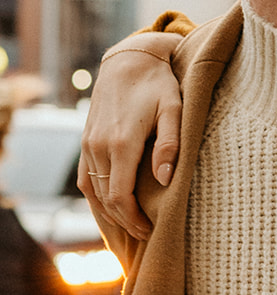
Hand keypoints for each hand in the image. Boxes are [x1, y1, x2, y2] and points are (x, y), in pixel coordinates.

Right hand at [78, 34, 182, 241]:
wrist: (129, 61)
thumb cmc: (158, 85)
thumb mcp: (174, 109)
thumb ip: (170, 145)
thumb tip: (165, 180)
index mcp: (121, 143)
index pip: (120, 197)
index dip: (133, 220)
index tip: (150, 230)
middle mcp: (99, 146)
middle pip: (106, 199)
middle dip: (124, 221)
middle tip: (146, 233)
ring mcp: (88, 144)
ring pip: (93, 191)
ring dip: (109, 212)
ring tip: (131, 224)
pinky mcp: (85, 141)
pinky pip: (85, 178)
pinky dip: (96, 197)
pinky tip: (111, 207)